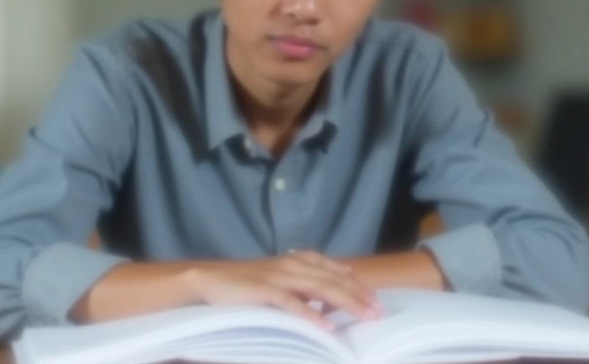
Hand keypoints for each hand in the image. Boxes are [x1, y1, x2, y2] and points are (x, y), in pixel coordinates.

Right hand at [182, 250, 382, 329]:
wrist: (210, 279)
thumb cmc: (245, 284)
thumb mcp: (279, 281)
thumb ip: (303, 287)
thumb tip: (329, 302)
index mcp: (297, 261)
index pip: (335, 271)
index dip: (357, 285)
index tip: (375, 300)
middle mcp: (292, 265)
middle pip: (334, 280)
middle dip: (359, 296)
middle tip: (379, 312)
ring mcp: (279, 277)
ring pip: (321, 288)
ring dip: (346, 303)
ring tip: (364, 316)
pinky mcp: (264, 291)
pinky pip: (293, 304)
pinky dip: (312, 315)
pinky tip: (327, 327)